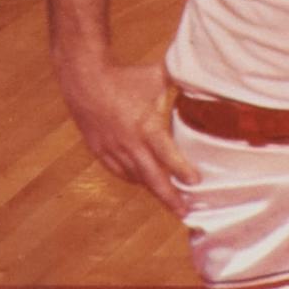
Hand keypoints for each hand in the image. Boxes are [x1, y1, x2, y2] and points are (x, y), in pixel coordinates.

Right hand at [57, 58, 196, 209]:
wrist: (84, 80)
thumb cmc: (124, 77)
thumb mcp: (156, 76)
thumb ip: (181, 79)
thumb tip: (204, 76)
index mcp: (146, 127)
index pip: (168, 156)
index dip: (182, 171)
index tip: (196, 182)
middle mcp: (130, 143)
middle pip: (153, 178)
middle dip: (170, 197)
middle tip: (184, 212)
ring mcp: (113, 150)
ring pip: (136, 177)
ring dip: (153, 189)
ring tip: (169, 200)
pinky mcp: (100, 151)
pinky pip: (119, 172)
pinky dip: (133, 178)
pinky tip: (143, 181)